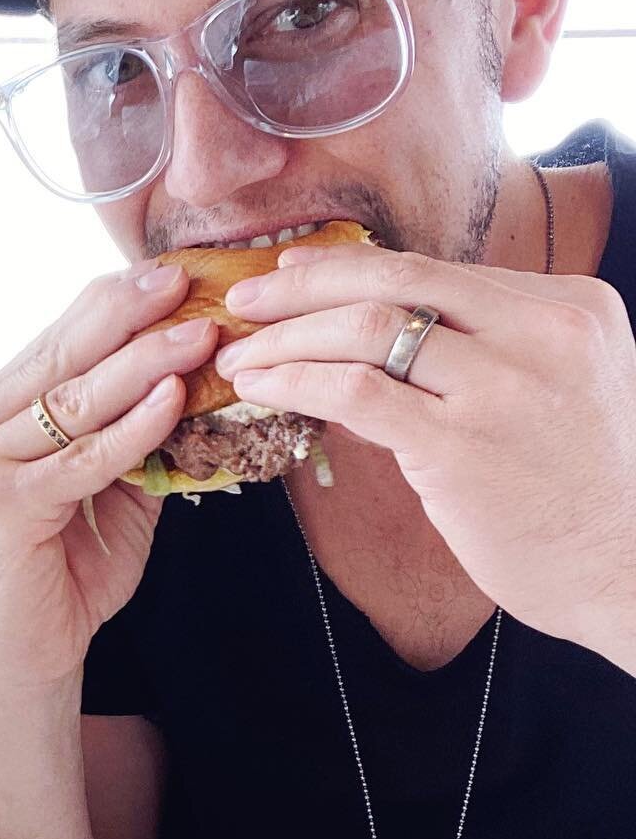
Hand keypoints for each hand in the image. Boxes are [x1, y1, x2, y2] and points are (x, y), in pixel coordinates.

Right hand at [0, 262, 218, 688]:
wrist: (22, 661)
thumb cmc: (60, 580)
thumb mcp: (105, 493)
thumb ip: (132, 438)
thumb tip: (195, 378)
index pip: (51, 342)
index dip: (111, 306)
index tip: (168, 276)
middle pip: (59, 353)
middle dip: (129, 313)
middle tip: (187, 280)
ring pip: (74, 398)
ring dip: (145, 361)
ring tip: (201, 333)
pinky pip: (83, 455)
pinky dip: (135, 426)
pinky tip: (174, 398)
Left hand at [218, 242, 635, 661]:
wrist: (630, 572)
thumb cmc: (581, 489)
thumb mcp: (562, 386)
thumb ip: (491, 348)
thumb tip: (380, 326)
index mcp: (570, 306)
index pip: (438, 269)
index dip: (351, 267)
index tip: (294, 272)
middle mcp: (543, 333)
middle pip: (398, 277)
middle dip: (306, 284)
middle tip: (246, 300)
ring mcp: (505, 388)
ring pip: (370, 328)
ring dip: (289, 337)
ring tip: (242, 356)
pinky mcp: (463, 447)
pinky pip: (357, 392)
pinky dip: (296, 380)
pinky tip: (261, 388)